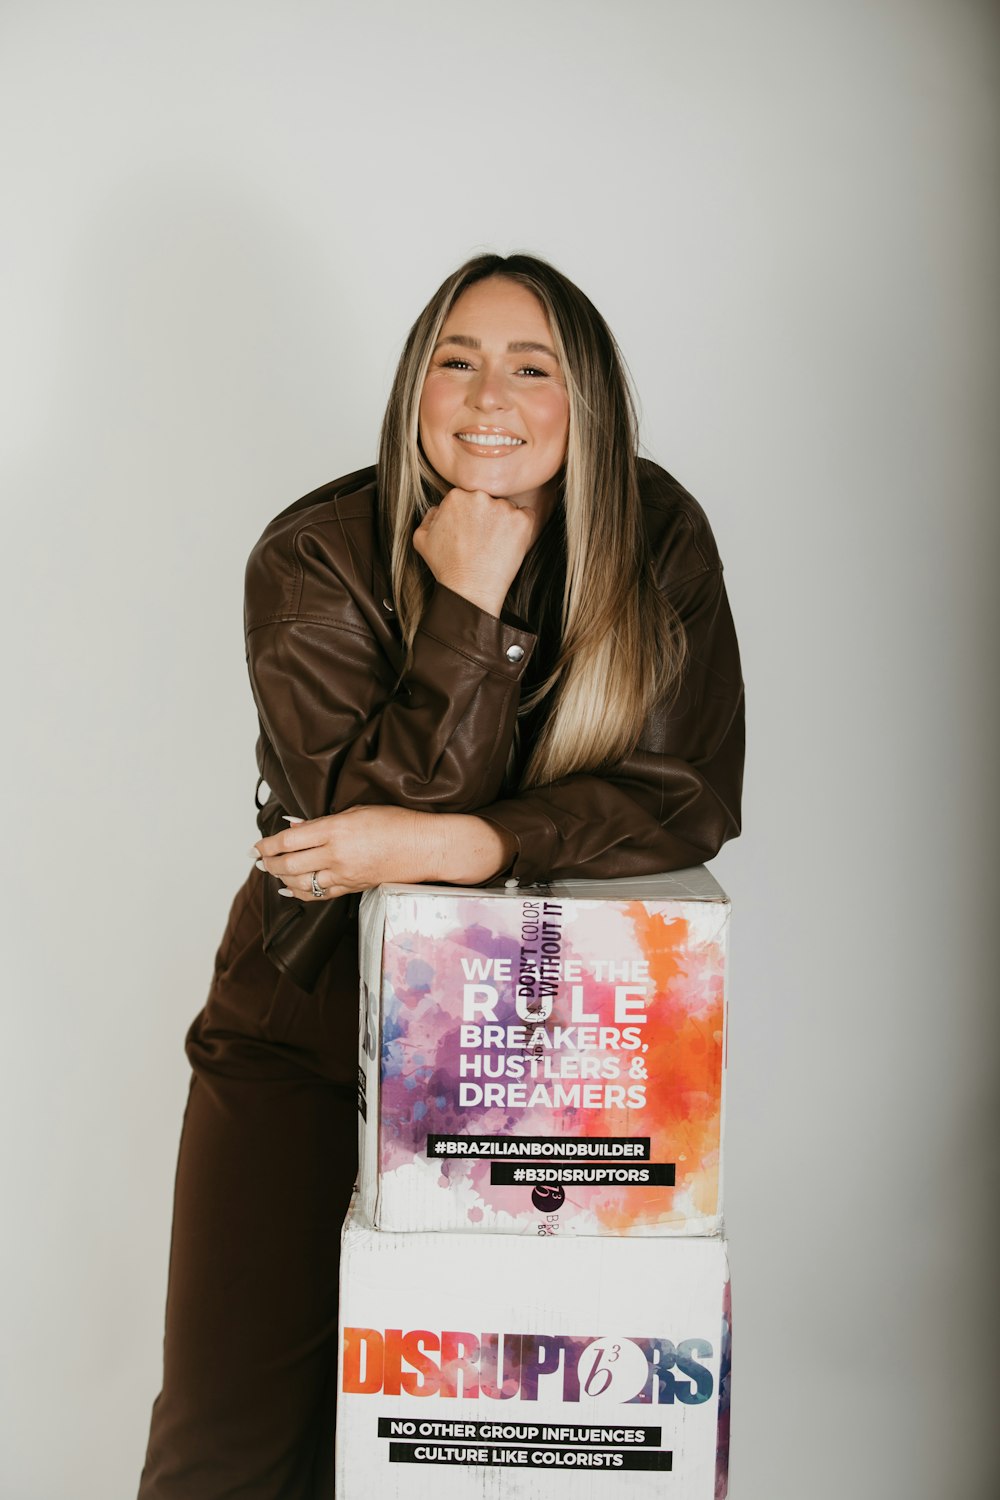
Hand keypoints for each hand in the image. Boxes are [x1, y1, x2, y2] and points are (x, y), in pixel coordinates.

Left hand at [254, 807, 515, 900]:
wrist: (425, 847)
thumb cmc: (398, 823)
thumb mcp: (357, 812)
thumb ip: (324, 821)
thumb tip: (296, 827)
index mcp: (336, 829)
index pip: (289, 840)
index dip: (267, 845)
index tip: (256, 846)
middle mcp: (336, 854)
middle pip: (289, 864)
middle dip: (268, 863)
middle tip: (258, 860)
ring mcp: (344, 875)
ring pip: (300, 884)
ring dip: (281, 879)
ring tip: (271, 873)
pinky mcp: (352, 888)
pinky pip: (319, 895)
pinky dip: (300, 893)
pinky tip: (290, 891)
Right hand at [412, 488, 542, 615]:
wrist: (470, 589)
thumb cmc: (446, 567)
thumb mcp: (422, 538)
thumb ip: (430, 515)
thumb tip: (440, 508)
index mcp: (456, 496)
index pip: (469, 497)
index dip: (471, 515)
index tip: (472, 531)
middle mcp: (480, 496)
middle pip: (489, 499)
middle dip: (487, 516)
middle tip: (484, 539)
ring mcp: (503, 508)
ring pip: (507, 507)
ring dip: (504, 521)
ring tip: (495, 545)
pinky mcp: (522, 521)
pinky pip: (527, 515)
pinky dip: (522, 527)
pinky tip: (510, 543)